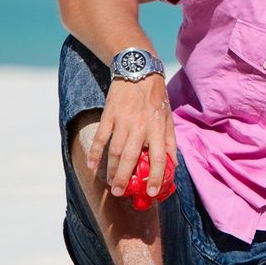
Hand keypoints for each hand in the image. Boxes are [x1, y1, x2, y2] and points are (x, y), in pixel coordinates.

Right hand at [88, 73, 176, 198]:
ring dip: (112, 170)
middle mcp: (141, 127)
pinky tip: (92, 166)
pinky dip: (94, 153)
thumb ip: (170, 142)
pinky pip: (100, 138)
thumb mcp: (168, 118)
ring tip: (111, 184)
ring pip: (115, 151)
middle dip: (125, 179)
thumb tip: (173, 165)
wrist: (139, 71)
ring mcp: (123, 121)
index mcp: (157, 128)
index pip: (159, 158)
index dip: (155, 177)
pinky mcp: (109, 115)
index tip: (151, 193)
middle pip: (132, 158)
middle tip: (121, 193)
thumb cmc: (156, 98)